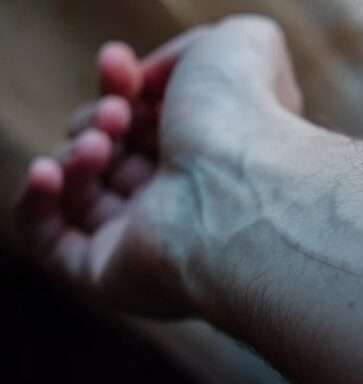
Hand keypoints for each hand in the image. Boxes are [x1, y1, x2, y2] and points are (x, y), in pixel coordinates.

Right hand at [16, 16, 304, 317]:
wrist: (241, 189)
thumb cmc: (243, 116)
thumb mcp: (236, 46)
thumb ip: (196, 49)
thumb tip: (150, 79)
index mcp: (209, 153)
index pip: (147, 119)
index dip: (122, 84)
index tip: (118, 62)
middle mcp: (181, 198)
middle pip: (111, 151)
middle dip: (100, 118)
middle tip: (118, 113)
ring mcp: (146, 239)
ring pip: (80, 192)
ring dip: (76, 153)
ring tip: (101, 142)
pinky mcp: (110, 275)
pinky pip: (51, 242)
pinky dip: (35, 202)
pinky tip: (49, 171)